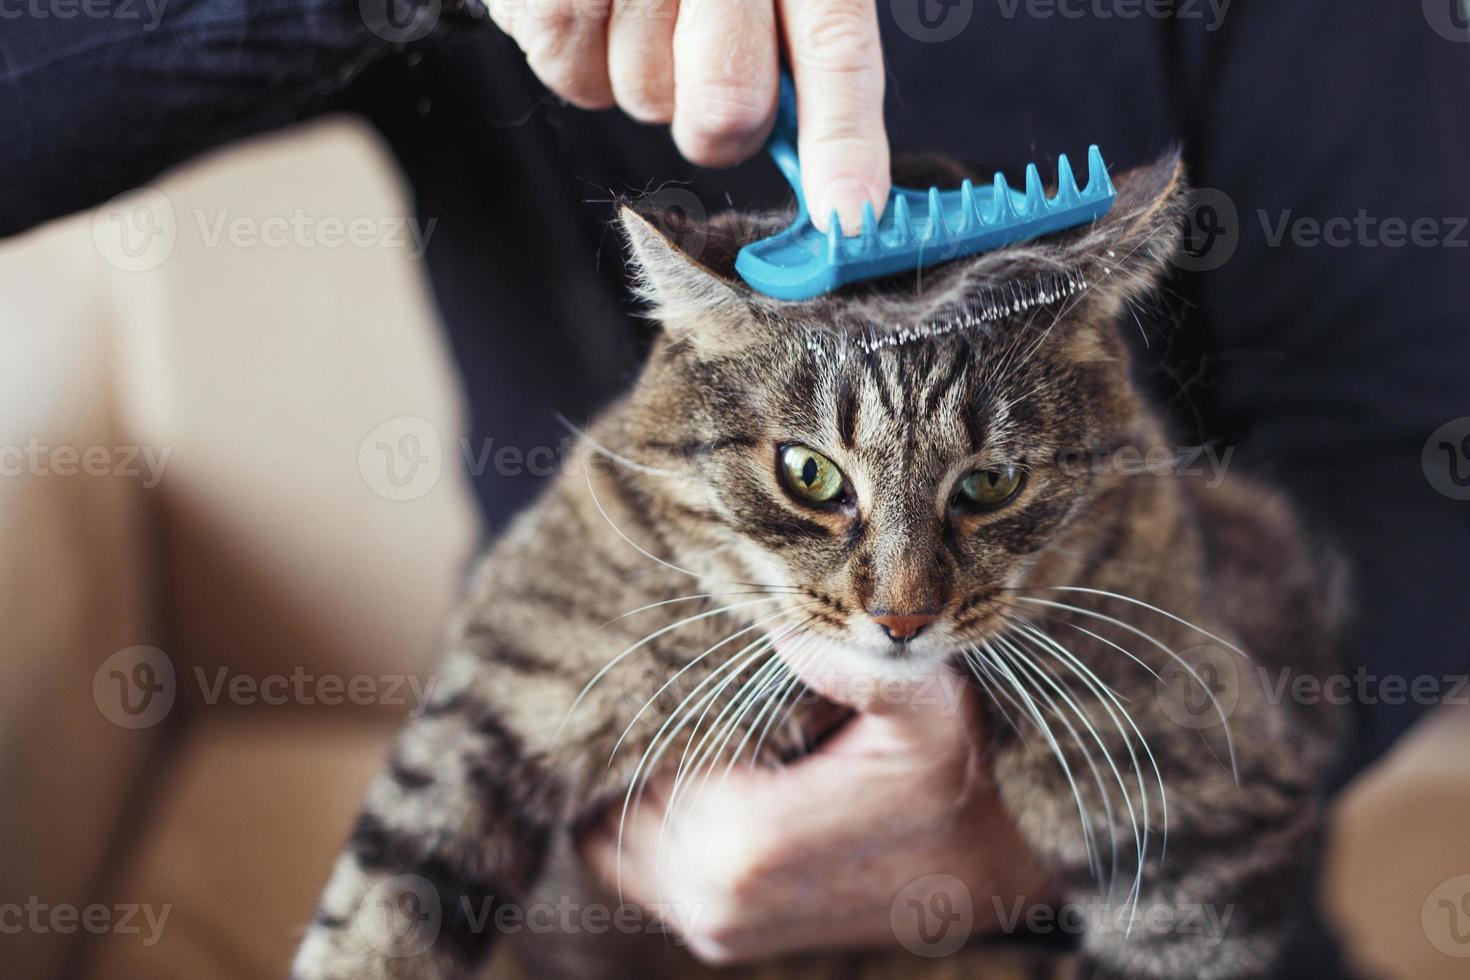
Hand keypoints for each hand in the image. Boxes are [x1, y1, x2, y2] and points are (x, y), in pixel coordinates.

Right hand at [486, 0, 890, 233]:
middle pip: (728, 109)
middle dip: (719, 123)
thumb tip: (836, 172)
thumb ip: (808, 47)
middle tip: (702, 61)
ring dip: (643, 72)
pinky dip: (581, 56)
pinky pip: (573, 77)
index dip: (844, 142)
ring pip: (647, 100)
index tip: (848, 216)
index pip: (835, 48)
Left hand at [579, 651, 1060, 964]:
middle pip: (617, 801)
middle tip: (665, 687)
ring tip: (682, 729)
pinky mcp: (718, 936)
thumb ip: (853, 662)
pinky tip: (691, 774)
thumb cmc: (953, 775)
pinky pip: (636, 874)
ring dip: (635, 788)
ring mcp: (713, 925)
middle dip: (635, 747)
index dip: (644, 707)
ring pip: (614, 840)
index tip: (664, 663)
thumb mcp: (926, 702)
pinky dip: (645, 826)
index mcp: (745, 840)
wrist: (985, 872)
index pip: (637, 758)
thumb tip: (781, 628)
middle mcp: (713, 898)